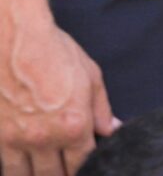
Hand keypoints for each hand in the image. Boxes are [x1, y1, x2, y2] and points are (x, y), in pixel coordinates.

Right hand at [0, 23, 118, 175]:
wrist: (16, 39)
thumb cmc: (56, 53)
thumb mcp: (90, 77)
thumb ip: (101, 110)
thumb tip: (112, 129)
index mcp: (74, 126)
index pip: (84, 163)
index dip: (90, 168)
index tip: (91, 168)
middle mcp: (45, 139)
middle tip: (66, 171)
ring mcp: (17, 139)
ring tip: (45, 173)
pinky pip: (5, 165)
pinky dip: (14, 170)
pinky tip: (22, 168)